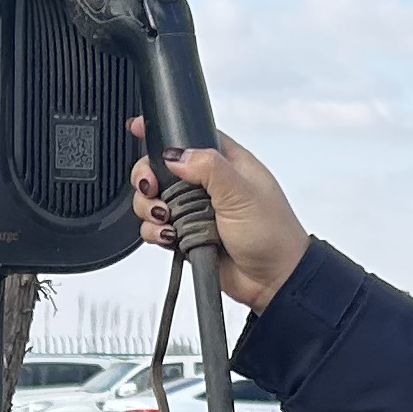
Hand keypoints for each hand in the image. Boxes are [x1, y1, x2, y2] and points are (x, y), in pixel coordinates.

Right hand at [131, 127, 309, 310]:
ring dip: (150, 209)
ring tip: (167, 219)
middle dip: (148, 178)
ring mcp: (194, 210)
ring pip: (153, 200)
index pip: (189, 136)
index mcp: (225, 163)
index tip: (139, 130)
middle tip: (152, 188)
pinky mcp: (185, 235)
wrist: (273, 281)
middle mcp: (207, 184)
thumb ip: (208, 167)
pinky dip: (155, 232)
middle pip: (161, 168)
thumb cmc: (272, 234)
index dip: (164, 134)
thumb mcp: (242, 193)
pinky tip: (170, 236)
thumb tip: (175, 155)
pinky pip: (156, 228)